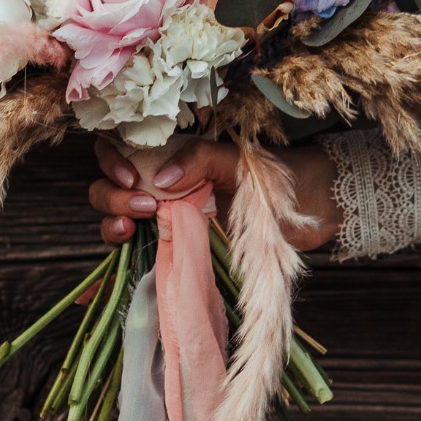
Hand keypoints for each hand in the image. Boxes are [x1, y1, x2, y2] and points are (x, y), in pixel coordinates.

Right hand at [89, 136, 341, 252]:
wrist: (310, 210)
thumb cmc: (277, 177)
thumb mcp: (238, 160)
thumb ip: (201, 158)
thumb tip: (162, 177)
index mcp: (172, 154)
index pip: (119, 148)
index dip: (112, 161)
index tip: (133, 177)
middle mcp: (161, 185)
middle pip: (110, 187)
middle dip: (113, 197)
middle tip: (145, 207)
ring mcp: (166, 219)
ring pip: (118, 219)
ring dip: (112, 223)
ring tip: (130, 228)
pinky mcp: (176, 249)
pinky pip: (138, 254)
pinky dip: (116, 264)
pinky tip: (111, 272)